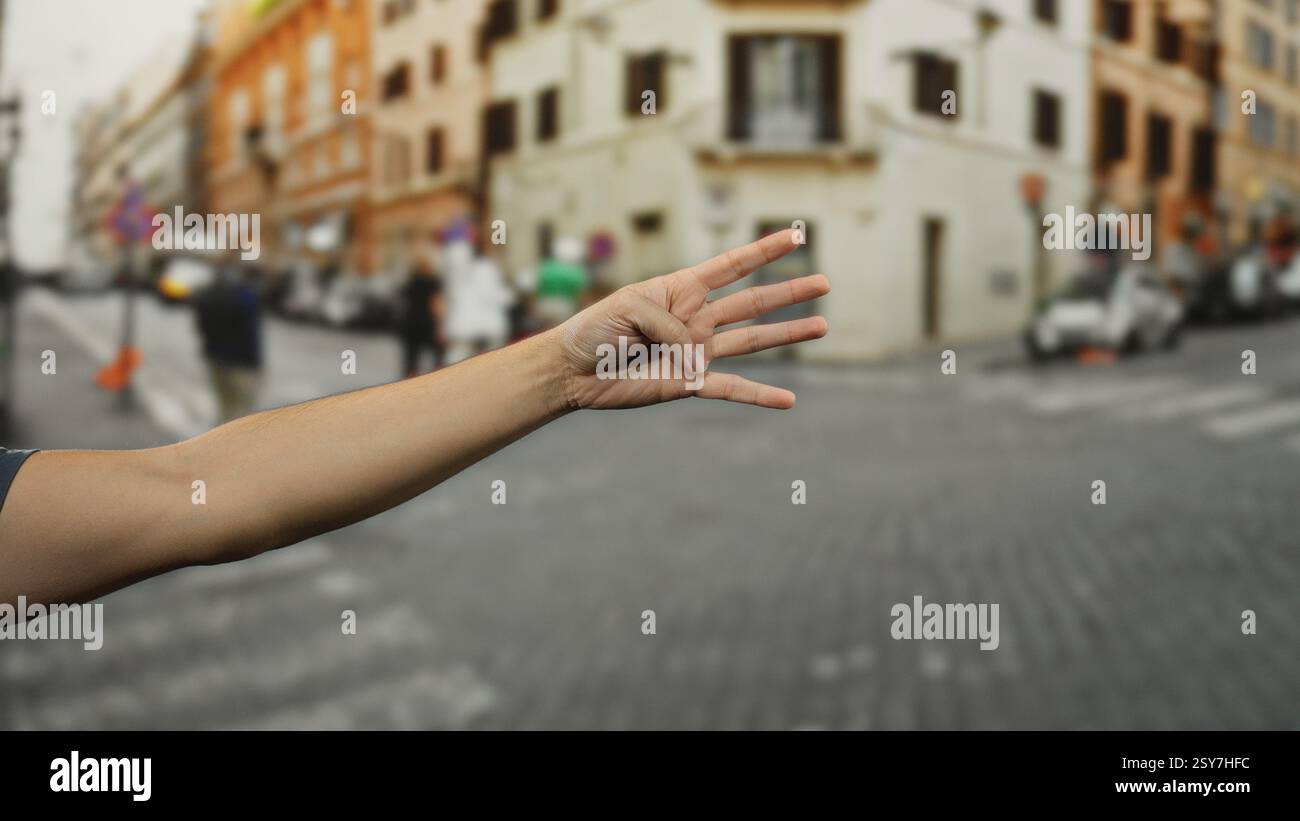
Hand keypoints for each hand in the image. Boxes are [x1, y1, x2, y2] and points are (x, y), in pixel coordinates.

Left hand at [549, 229, 828, 409]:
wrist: (572, 370)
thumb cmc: (593, 329)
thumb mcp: (629, 307)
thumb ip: (668, 322)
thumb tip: (696, 352)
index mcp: (681, 289)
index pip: (731, 266)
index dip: (763, 250)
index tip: (795, 235)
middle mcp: (696, 318)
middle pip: (753, 301)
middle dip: (789, 291)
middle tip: (824, 281)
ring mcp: (696, 351)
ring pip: (752, 340)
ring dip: (787, 334)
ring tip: (821, 325)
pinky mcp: (689, 382)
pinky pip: (730, 388)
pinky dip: (759, 394)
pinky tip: (788, 400)